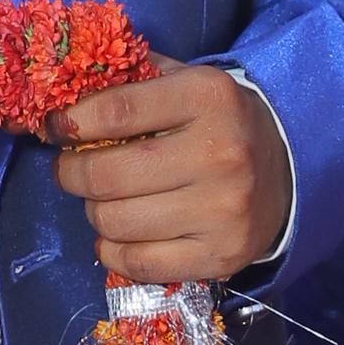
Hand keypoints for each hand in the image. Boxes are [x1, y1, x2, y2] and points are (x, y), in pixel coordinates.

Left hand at [49, 66, 289, 282]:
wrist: (286, 173)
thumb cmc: (218, 123)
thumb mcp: (185, 83)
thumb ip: (130, 81)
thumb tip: (61, 90)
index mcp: (209, 98)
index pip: (114, 112)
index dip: (71, 124)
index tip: (57, 129)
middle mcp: (219, 154)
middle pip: (106, 176)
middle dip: (71, 173)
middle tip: (72, 169)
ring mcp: (222, 211)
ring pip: (114, 222)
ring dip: (95, 212)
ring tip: (106, 200)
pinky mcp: (219, 255)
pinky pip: (135, 263)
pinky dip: (112, 250)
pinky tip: (119, 235)